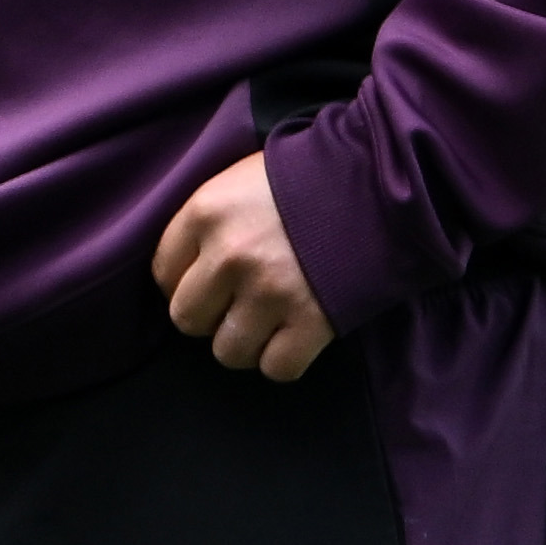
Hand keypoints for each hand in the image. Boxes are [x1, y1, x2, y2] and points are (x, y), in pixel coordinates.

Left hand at [155, 150, 333, 380]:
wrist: (382, 181)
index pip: (162, 274)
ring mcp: (270, 291)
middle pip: (187, 319)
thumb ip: (208, 221)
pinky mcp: (312, 321)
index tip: (208, 282)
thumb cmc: (308, 176)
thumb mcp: (239, 180)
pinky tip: (296, 336)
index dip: (184, 283)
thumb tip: (185, 266)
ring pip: (228, 351)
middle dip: (211, 316)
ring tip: (269, 320)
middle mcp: (229, 255)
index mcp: (205, 213)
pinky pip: (277, 368)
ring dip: (246, 343)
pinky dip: (285, 359)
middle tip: (239, 302)